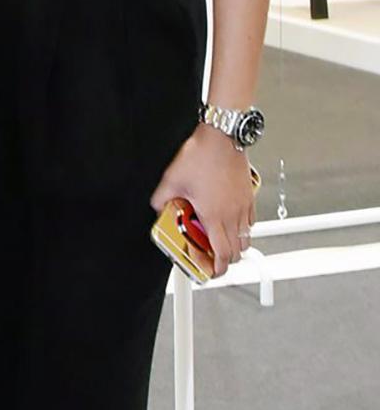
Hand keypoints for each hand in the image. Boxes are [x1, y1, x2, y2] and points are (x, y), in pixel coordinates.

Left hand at [151, 126, 254, 277]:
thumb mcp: (171, 180)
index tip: (212, 272)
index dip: (219, 269)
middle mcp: (233, 214)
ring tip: (222, 240)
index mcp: (215, 216)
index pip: (223, 254)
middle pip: (238, 250)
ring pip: (247, 236)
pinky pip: (251, 219)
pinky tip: (231, 220)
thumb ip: (161, 199)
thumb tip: (158, 207)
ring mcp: (243, 205)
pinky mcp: (249, 194)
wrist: (222, 137)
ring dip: (237, 243)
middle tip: (215, 258)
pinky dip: (244, 226)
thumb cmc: (202, 156)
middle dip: (227, 259)